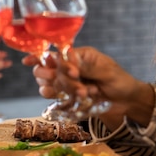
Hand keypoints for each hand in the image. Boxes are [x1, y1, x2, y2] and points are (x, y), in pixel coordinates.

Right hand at [27, 46, 154, 127]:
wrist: (128, 101)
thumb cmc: (120, 81)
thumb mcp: (107, 72)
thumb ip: (87, 68)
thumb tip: (69, 63)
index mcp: (79, 56)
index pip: (55, 54)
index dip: (40, 57)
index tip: (27, 61)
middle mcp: (70, 69)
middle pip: (47, 70)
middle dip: (54, 76)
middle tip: (72, 79)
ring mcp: (69, 84)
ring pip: (49, 86)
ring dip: (62, 90)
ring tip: (84, 92)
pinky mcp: (70, 99)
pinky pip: (57, 100)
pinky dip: (64, 101)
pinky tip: (79, 100)